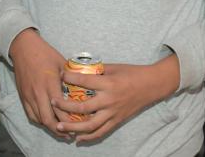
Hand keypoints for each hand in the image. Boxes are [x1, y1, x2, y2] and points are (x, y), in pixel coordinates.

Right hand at [8, 29, 69, 137]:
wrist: (24, 48)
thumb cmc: (45, 53)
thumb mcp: (62, 63)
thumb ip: (71, 77)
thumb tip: (85, 85)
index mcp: (51, 85)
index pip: (61, 110)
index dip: (70, 122)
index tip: (79, 126)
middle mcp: (39, 93)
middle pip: (49, 120)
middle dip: (60, 131)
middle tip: (70, 135)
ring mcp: (29, 96)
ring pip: (39, 119)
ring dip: (50, 127)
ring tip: (61, 132)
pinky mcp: (23, 96)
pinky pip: (31, 115)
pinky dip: (40, 121)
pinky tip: (48, 122)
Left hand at [53, 57, 178, 143]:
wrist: (151, 85)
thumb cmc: (132, 73)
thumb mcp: (114, 67)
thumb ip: (97, 71)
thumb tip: (80, 70)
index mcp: (108, 83)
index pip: (84, 81)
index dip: (70, 78)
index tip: (60, 75)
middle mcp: (109, 100)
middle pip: (83, 108)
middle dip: (65, 107)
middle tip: (53, 103)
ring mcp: (113, 113)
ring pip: (90, 125)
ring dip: (73, 128)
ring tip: (59, 127)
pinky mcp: (117, 121)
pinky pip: (101, 132)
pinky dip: (88, 137)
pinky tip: (77, 138)